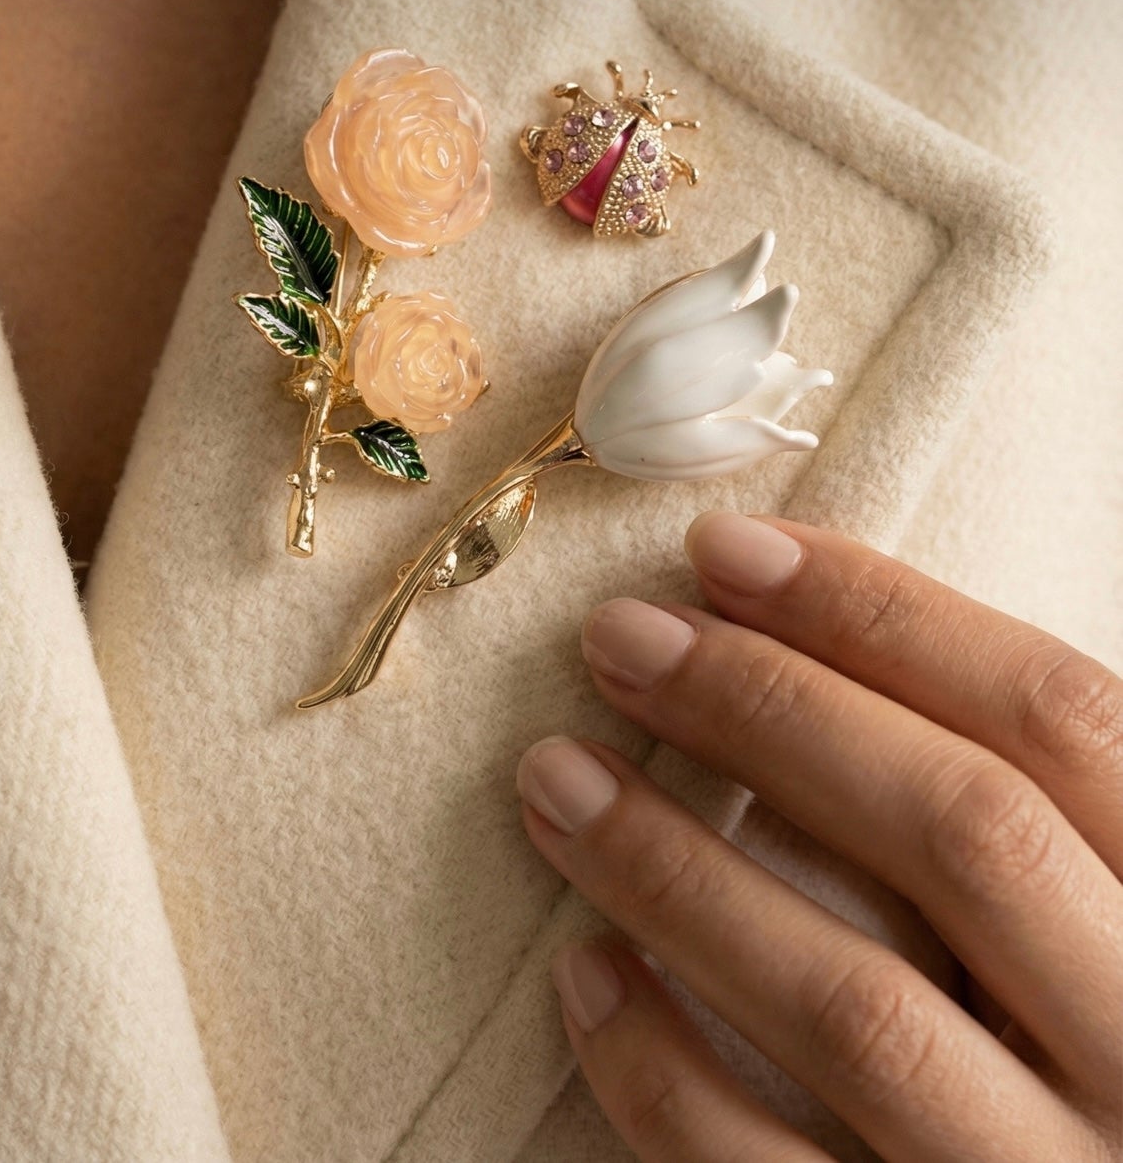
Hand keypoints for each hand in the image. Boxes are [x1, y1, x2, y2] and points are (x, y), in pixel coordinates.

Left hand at [516, 513, 1122, 1160]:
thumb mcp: (1098, 905)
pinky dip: (665, 1073)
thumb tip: (813, 635)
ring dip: (682, 870)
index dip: (885, 615)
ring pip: (858, 1010)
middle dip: (773, 709)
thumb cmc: (1082, 1036)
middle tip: (621, 636)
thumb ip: (1026, 811)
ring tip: (555, 774)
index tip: (725, 552)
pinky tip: (585, 974)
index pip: (1057, 721)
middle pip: (962, 835)